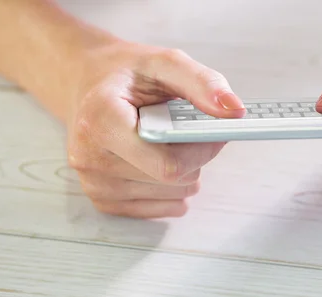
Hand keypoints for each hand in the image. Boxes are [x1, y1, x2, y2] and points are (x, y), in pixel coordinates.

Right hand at [67, 41, 244, 217]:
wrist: (87, 85)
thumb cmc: (126, 74)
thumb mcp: (164, 61)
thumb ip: (202, 83)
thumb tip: (234, 110)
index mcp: (101, 120)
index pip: (168, 163)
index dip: (203, 149)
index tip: (215, 130)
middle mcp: (90, 158)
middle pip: (173, 180)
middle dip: (195, 156)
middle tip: (187, 130)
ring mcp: (95, 185)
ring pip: (172, 197)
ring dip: (184, 172)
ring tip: (167, 142)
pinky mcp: (103, 202)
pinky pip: (160, 209)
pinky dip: (171, 188)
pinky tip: (159, 161)